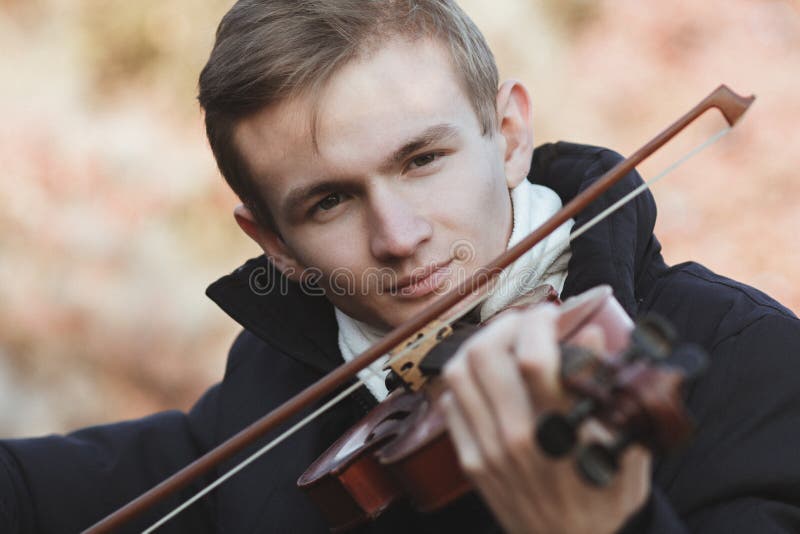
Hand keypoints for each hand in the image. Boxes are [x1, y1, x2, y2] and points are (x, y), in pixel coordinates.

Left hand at [440, 304, 650, 533]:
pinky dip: (464, 381)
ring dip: (478, 345)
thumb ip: (606, 388)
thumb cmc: (605, 496)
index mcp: (558, 431)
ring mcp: (486, 451)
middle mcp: (515, 438)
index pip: (532, 357)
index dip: (538, 322)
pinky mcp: (471, 462)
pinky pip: (450, 405)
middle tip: (524, 323)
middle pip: (483, 355)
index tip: (551, 315)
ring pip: (457, 374)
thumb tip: (589, 334)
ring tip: (502, 343)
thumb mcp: (624, 444)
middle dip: (505, 324)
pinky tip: (486, 379)